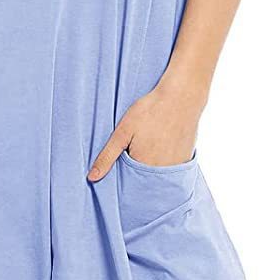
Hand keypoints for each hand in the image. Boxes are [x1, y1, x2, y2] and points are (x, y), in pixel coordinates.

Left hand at [88, 72, 202, 180]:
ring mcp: (177, 166)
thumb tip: (91, 178)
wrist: (182, 96)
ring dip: (154, 164)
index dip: (124, 171)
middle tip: (142, 143)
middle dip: (139, 167)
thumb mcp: (122, 132)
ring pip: (159, 174)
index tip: (127, 154)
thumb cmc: (150, 110)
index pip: (129, 182)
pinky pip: (172, 167)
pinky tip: (165, 142)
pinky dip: (167, 159)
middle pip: (144, 179)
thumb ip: (107, 157)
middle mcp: (162, 172)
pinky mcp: (187, 158)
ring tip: (153, 141)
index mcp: (143, 167)